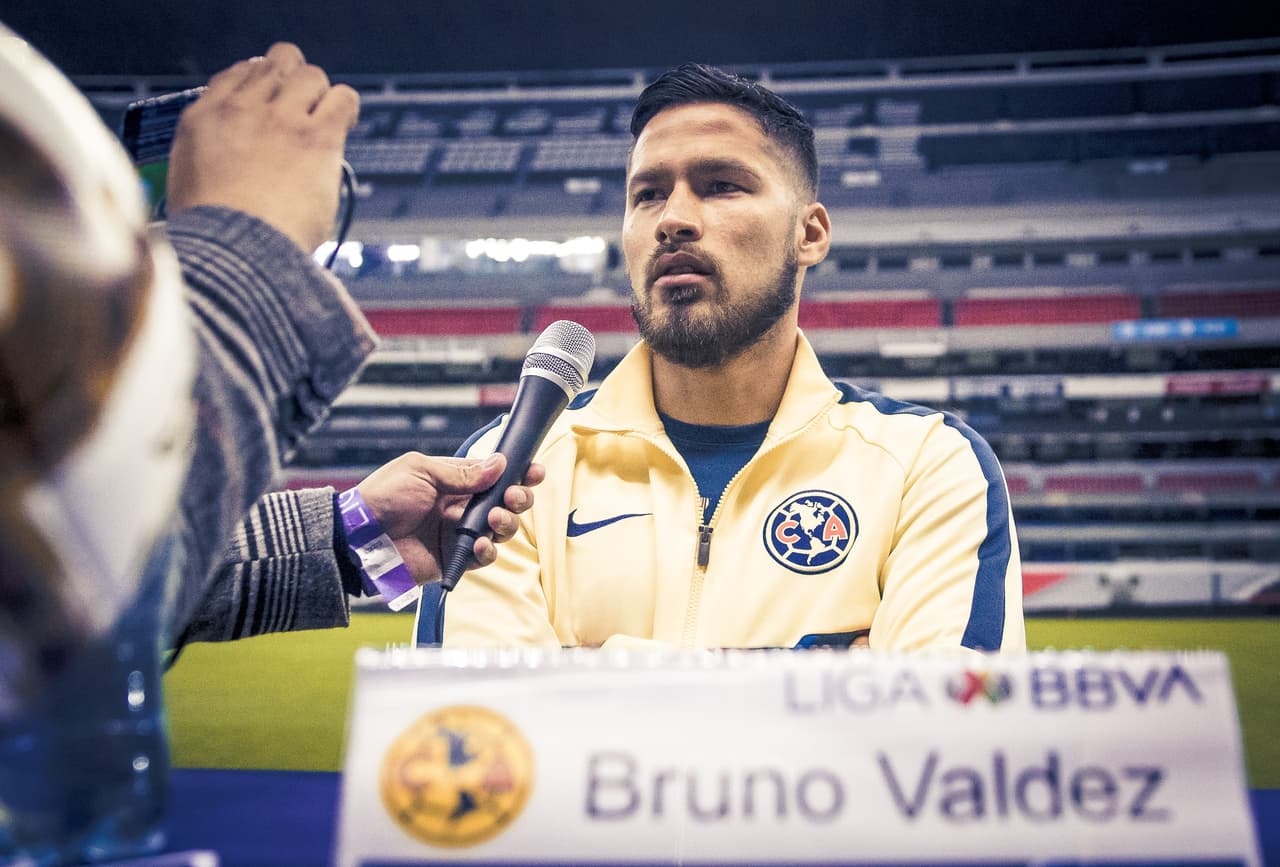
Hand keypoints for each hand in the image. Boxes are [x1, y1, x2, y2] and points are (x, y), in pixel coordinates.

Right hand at [166, 42, 358, 253]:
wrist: (232, 248)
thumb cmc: (214, 234)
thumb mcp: (188, 184)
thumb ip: (210, 158)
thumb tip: (231, 164)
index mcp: (203, 118)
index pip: (236, 73)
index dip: (259, 80)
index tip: (271, 99)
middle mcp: (241, 109)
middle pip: (274, 64)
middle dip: (291, 79)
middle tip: (302, 106)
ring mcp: (280, 119)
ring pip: (310, 75)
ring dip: (320, 93)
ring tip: (325, 119)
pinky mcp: (316, 136)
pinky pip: (343, 98)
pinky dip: (346, 106)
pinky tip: (344, 122)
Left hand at [356, 452, 543, 583]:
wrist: (360, 536)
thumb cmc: (384, 497)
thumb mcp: (421, 471)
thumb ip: (461, 472)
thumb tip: (499, 464)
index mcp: (455, 481)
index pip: (495, 475)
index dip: (518, 472)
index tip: (534, 471)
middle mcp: (462, 506)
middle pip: (506, 502)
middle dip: (519, 498)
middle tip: (514, 497)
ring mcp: (460, 533)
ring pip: (501, 529)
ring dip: (507, 522)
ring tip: (494, 520)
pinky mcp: (455, 558)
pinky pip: (484, 556)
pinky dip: (488, 550)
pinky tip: (480, 544)